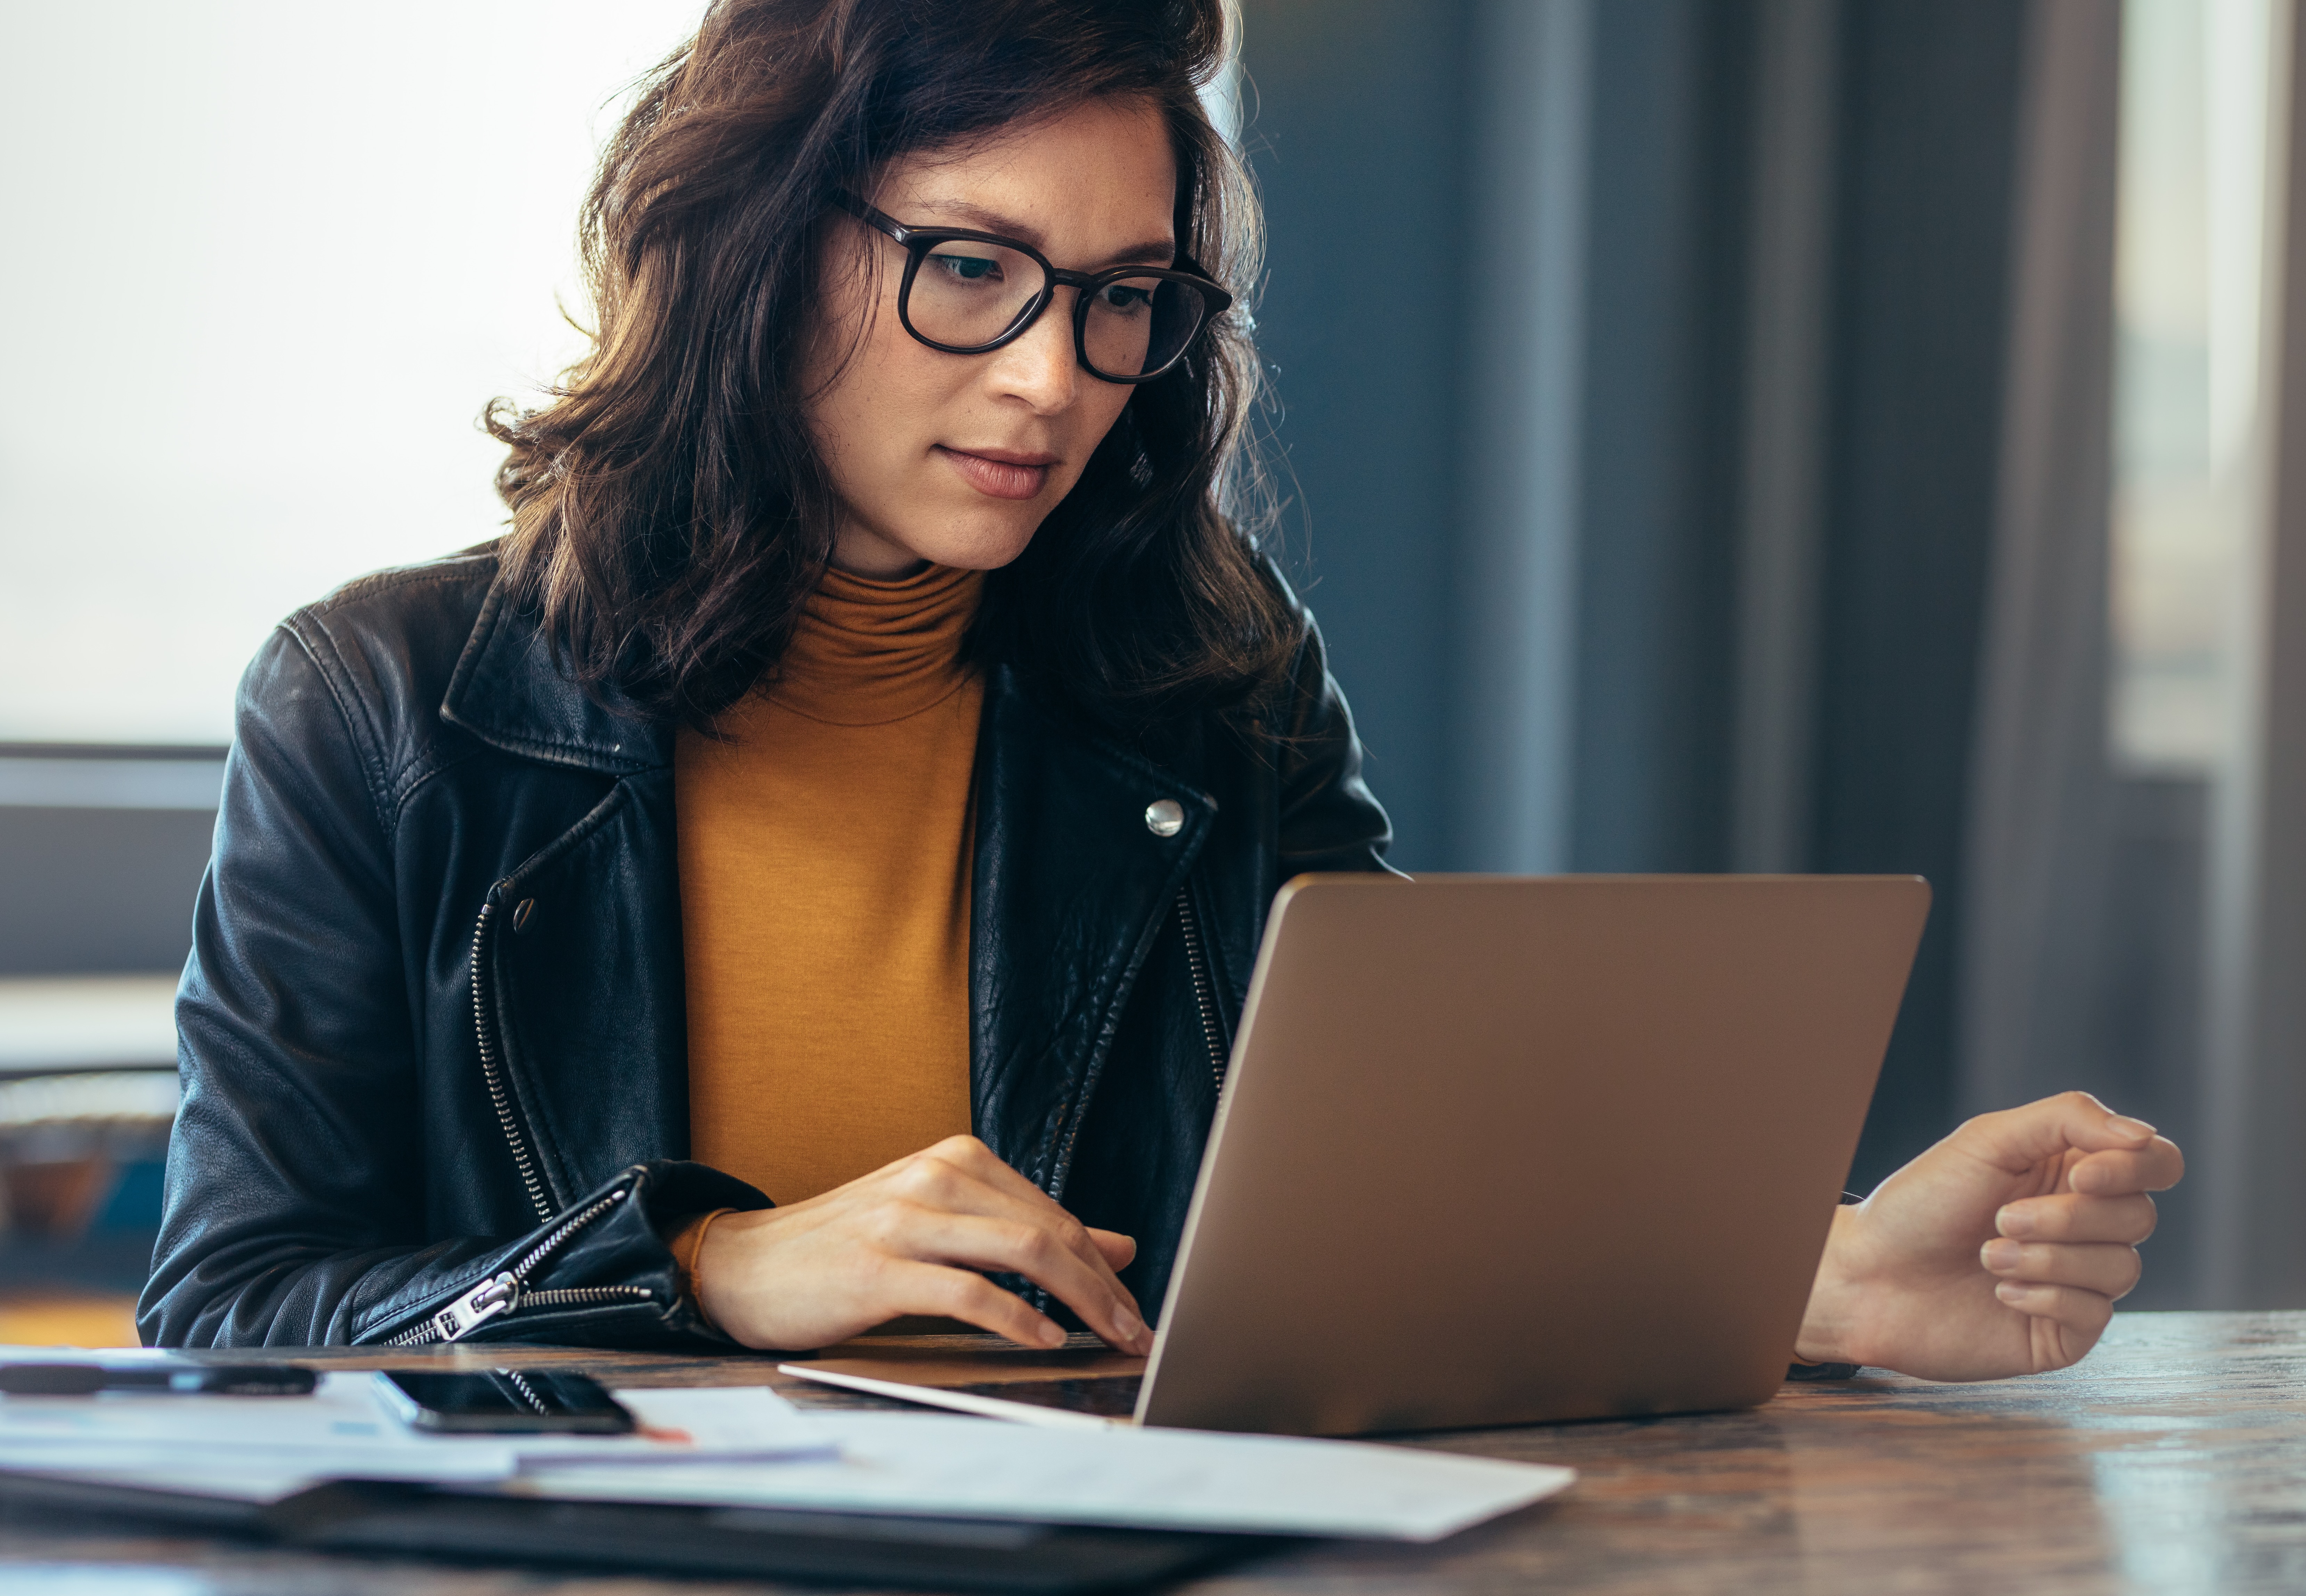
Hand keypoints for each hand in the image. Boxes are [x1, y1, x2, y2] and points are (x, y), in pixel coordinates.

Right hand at [692, 1135, 1152, 1354]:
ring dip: (1079, 1300)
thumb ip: (1025, 1231)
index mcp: (957, 1161)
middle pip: (1049, 1230)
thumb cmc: (848, 1248)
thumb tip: (1117, 1246)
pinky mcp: (877, 1268)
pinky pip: (965, 1291)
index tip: (1135, 1308)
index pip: (1055, 1214)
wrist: (745, 1264)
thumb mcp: (946, 1226)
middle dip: (1105, 1287)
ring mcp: (905, 1219)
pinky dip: (1015, 1317)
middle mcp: (937, 1177)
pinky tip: (1042, 1338)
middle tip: (1137, 1332)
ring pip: (1021, 1252)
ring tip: (1107, 1337)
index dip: (1104, 1266)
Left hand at [1795, 1091, 2183, 1380]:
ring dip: (2048, 1258)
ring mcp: (2080, 1280)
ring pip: (2122, 1266)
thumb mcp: (1989, 1140)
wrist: (1870, 1275)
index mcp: (2073, 1172)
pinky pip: (2096, 1312)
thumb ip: (2068, 1120)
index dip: (2136, 1168)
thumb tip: (2144, 1137)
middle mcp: (2085, 1225)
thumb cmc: (1922, 1202)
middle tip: (2001, 1218)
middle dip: (2068, 1218)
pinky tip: (2000, 1292)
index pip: (2156, 1163)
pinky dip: (2044, 1296)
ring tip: (1988, 1254)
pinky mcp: (2065, 1330)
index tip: (2080, 1176)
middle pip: (2139, 1216)